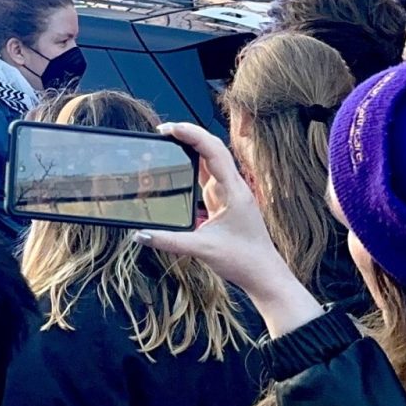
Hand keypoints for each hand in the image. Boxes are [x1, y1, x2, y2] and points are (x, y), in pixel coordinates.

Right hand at [135, 122, 323, 337]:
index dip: (190, 134)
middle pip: (213, 148)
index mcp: (233, 190)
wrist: (265, 275)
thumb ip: (169, 241)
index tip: (167, 129)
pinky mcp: (225, 202)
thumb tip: (140, 235)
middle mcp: (234, 187)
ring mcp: (230, 193)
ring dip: (192, 147)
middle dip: (189, 134)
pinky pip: (208, 176)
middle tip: (163, 131)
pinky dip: (194, 165)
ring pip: (211, 160)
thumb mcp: (202, 250)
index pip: (212, 150)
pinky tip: (180, 165)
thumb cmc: (243, 261)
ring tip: (168, 141)